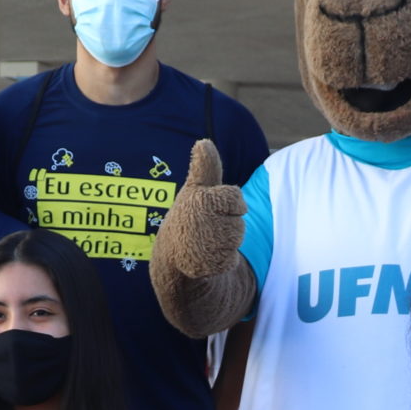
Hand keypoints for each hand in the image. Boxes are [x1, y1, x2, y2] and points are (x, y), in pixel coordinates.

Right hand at [156, 139, 247, 276]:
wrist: (171, 259)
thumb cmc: (187, 219)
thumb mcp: (194, 191)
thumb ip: (205, 169)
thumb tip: (203, 142)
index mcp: (199, 199)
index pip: (236, 198)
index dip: (229, 203)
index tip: (209, 207)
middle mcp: (200, 222)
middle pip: (239, 221)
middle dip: (228, 224)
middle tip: (206, 227)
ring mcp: (203, 246)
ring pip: (236, 240)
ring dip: (226, 243)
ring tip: (204, 242)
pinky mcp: (206, 267)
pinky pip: (232, 261)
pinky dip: (224, 261)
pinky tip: (207, 258)